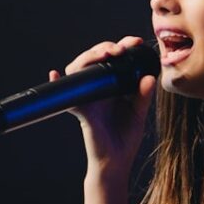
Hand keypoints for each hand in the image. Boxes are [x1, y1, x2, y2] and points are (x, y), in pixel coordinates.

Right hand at [50, 36, 156, 183]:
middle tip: (120, 48)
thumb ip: (144, 95)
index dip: (122, 45)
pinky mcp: (82, 111)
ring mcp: (88, 97)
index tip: (136, 42)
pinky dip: (57, 83)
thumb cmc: (126, 137)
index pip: (114, 58)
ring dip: (89, 57)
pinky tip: (54, 74)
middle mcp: (98, 88)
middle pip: (94, 58)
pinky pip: (69, 96)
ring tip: (104, 54)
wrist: (116, 162)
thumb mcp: (139, 113)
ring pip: (79, 69)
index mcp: (113, 84)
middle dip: (105, 47)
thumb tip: (150, 77)